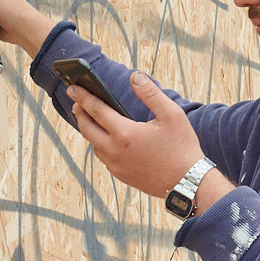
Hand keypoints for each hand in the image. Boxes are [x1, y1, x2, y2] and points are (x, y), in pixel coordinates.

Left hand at [69, 72, 223, 208]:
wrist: (187, 183)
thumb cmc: (182, 147)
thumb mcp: (171, 114)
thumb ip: (150, 93)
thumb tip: (135, 77)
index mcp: (124, 133)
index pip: (95, 110)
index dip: (82, 97)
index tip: (72, 88)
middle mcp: (115, 150)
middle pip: (87, 128)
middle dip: (80, 112)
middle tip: (78, 101)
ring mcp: (116, 166)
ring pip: (94, 145)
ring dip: (90, 130)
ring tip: (93, 119)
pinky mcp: (121, 175)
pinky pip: (104, 158)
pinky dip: (101, 145)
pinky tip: (109, 139)